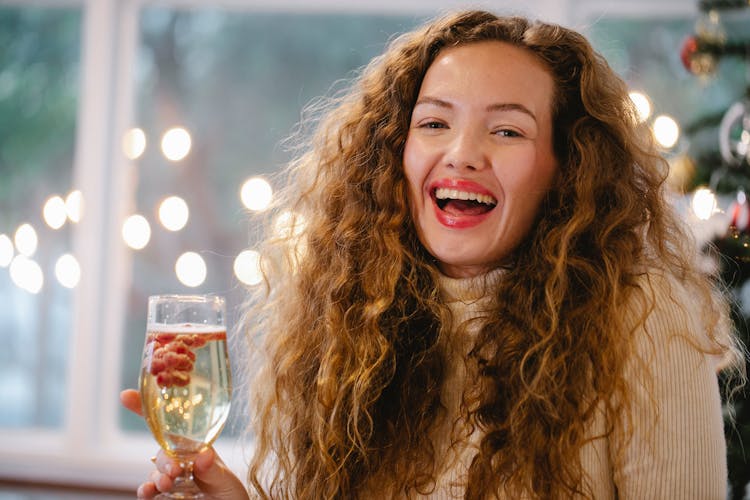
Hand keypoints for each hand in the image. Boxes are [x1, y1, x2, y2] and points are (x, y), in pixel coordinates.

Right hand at [120, 389, 248, 498]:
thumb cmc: (229, 493)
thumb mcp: (225, 479)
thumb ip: (213, 469)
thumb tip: (204, 455)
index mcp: (193, 448)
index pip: (168, 427)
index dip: (146, 409)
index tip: (126, 396)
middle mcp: (178, 461)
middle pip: (161, 452)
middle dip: (164, 460)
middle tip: (174, 471)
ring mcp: (169, 480)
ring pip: (154, 472)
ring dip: (156, 476)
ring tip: (166, 483)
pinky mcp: (162, 497)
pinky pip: (147, 491)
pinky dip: (145, 490)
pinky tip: (148, 491)